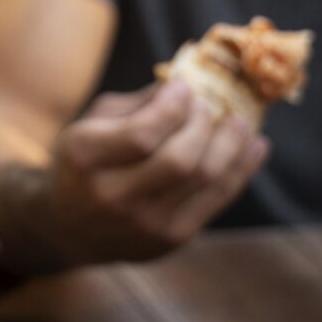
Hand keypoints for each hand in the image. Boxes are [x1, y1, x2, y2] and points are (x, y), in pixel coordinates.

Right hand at [45, 82, 268, 262]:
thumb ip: (139, 105)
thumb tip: (190, 82)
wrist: (68, 227)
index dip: (173, 107)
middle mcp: (113, 195)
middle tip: (210, 104)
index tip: (185, 87)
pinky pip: (217, 200)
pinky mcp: (171, 239)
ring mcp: (145, 223)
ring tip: (241, 121)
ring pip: (206, 180)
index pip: (143, 133)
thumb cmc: (83, 162)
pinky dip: (242, 169)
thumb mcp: (93, 124)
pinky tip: (253, 146)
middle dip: (205, 124)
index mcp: (85, 157)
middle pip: (180, 160)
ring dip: (232, 144)